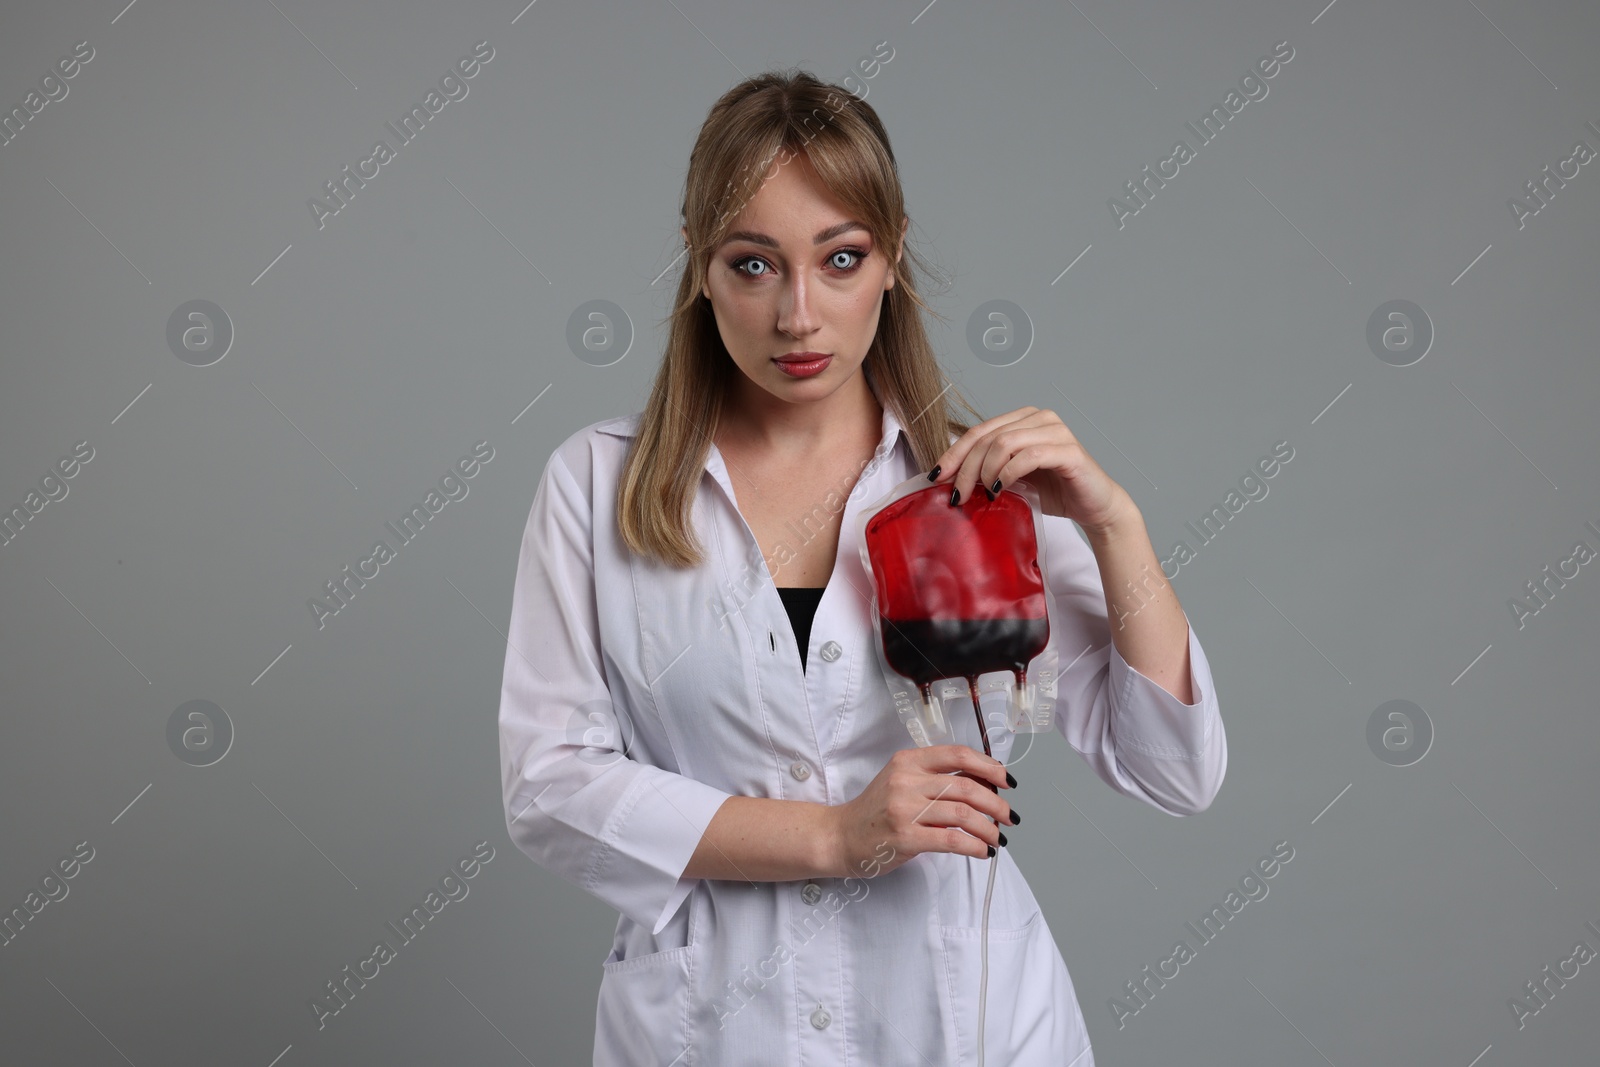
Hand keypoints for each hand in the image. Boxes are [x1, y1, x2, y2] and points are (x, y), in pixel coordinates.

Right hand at [830, 746, 1016, 877]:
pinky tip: (983, 851)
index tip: (1007, 780)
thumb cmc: (876, 811)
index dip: (989, 767)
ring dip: (989, 829)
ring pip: (963, 814)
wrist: (840, 836)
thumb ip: (937, 780)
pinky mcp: (905, 837)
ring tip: (998, 838)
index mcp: (908, 761)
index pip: (958, 755)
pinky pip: (952, 840)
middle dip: (996, 803)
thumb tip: (985, 785)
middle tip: (1009, 816)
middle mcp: (906, 780)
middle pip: (966, 786)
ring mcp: (904, 809)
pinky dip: (975, 846)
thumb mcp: (902, 782)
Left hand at [930, 406, 1131, 533]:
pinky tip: (1001, 490)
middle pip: (988, 437)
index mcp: (1023, 419)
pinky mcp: (1069, 451)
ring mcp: (1056, 431)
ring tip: (983, 494)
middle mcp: (1040, 418)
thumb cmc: (1054, 492)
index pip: (979, 431)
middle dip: (966, 468)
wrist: (1094, 507)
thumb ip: (988, 470)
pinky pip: (1029, 456)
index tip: (936, 476)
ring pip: (1005, 442)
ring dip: (986, 471)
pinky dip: (1008, 473)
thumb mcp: (1012, 479)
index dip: (954, 453)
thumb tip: (948, 478)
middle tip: (957, 495)